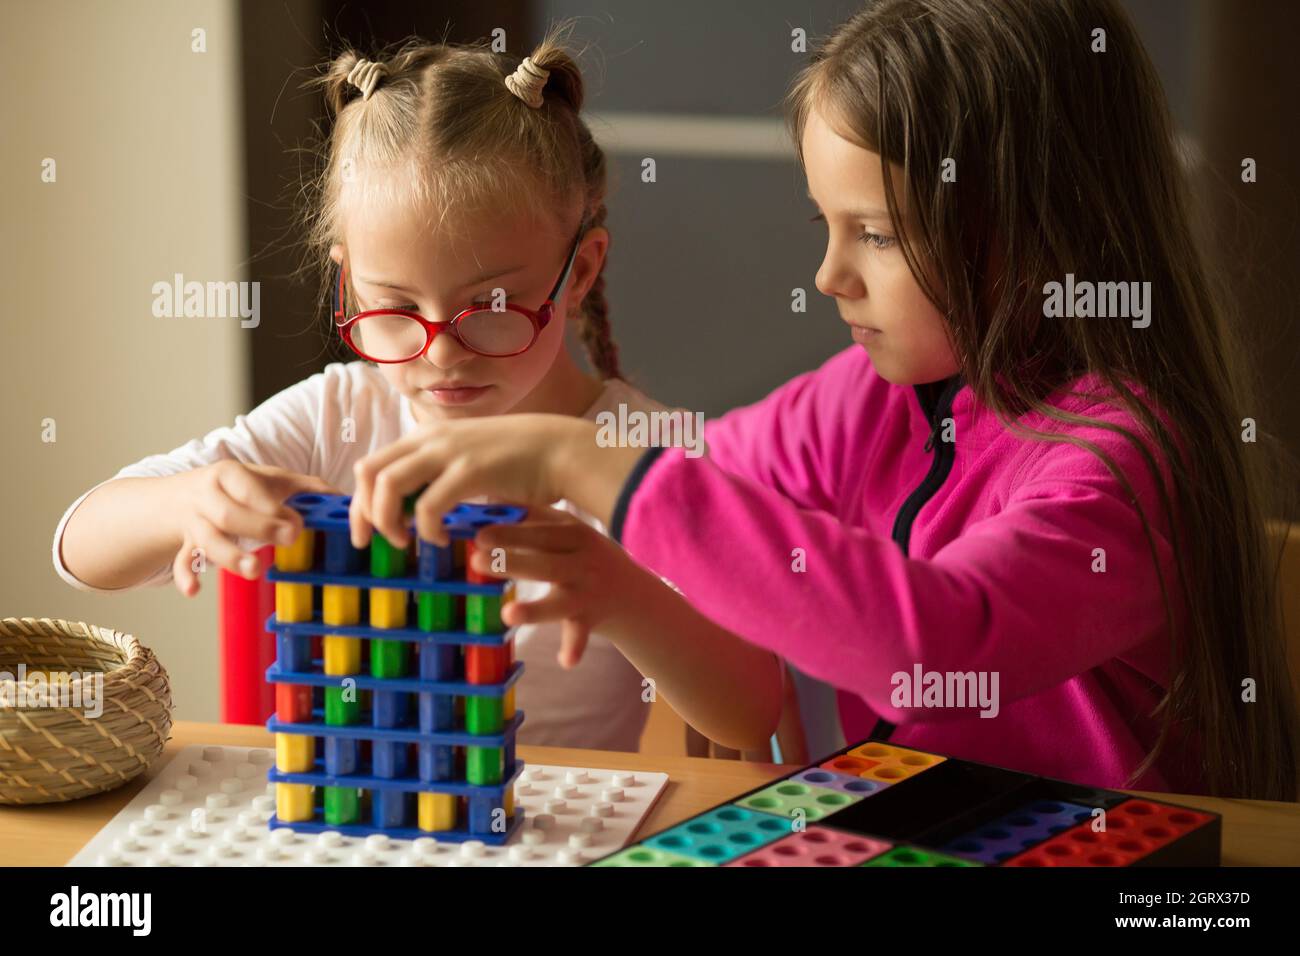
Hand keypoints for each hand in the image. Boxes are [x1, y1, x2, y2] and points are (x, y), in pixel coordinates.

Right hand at [170, 461, 338, 595]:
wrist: (180, 494)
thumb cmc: (237, 487)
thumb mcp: (268, 479)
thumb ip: (304, 486)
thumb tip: (340, 497)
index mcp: (229, 474)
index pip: (249, 489)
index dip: (272, 507)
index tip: (296, 523)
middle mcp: (207, 496)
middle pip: (228, 514)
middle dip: (259, 528)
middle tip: (289, 539)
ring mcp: (193, 521)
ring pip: (206, 539)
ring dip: (229, 556)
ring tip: (254, 569)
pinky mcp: (185, 543)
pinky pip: (182, 560)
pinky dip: (186, 574)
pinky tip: (194, 590)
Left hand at [349, 414, 592, 549]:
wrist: (560, 449)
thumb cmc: (520, 459)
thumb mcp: (469, 457)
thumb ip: (441, 472)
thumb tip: (420, 502)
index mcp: (427, 436)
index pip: (373, 463)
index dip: (359, 499)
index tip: (364, 529)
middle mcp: (430, 439)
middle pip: (369, 471)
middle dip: (362, 511)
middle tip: (370, 540)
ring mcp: (448, 452)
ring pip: (388, 485)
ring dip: (387, 518)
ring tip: (406, 540)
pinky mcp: (469, 471)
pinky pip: (428, 506)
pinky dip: (426, 529)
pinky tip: (440, 539)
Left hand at [470, 507, 645, 668]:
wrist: (631, 590)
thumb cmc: (585, 553)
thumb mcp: (567, 528)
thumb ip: (532, 515)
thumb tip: (488, 497)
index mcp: (574, 535)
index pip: (540, 532)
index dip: (511, 532)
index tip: (480, 534)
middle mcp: (582, 562)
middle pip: (544, 564)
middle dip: (512, 562)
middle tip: (477, 561)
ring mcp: (587, 592)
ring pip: (559, 603)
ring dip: (535, 609)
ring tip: (508, 615)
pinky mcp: (591, 618)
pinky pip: (581, 634)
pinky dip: (574, 647)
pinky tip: (565, 661)